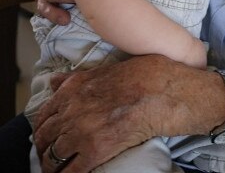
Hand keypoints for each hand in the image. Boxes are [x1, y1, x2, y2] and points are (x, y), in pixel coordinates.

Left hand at [34, 55, 222, 172]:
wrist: (175, 92)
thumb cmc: (151, 75)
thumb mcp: (115, 67)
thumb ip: (82, 77)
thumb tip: (56, 82)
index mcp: (78, 85)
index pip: (45, 113)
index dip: (43, 128)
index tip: (48, 136)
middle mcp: (75, 105)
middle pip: (44, 136)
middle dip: (44, 148)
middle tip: (52, 156)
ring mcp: (85, 128)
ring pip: (53, 156)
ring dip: (53, 165)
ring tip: (60, 170)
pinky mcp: (99, 149)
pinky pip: (72, 171)